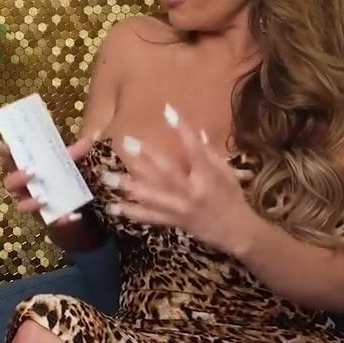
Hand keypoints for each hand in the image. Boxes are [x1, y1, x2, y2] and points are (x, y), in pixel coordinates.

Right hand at [0, 132, 97, 224]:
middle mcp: (21, 188)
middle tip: (31, 171)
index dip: (5, 154)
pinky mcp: (43, 219)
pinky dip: (61, 219)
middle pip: (10, 184)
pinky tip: (72, 216)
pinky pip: (49, 221)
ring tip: (44, 198)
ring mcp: (30, 204)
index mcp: (22, 171)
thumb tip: (88, 141)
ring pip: (22, 206)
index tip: (6, 144)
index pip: (8, 161)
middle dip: (17, 178)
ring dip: (31, 202)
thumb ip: (73, 153)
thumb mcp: (65, 163)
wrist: (68, 207)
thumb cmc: (58, 179)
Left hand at [103, 104, 257, 254]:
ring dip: (128, 186)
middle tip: (127, 141)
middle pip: (166, 172)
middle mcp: (192, 191)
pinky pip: (149, 217)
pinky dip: (131, 212)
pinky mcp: (173, 221)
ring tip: (107, 177)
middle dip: (145, 157)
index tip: (168, 111)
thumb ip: (209, 153)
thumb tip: (197, 131)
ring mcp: (180, 207)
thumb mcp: (226, 173)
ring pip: (151, 196)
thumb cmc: (232, 198)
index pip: (194, 148)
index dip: (182, 129)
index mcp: (207, 176)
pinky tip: (112, 207)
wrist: (236, 231)